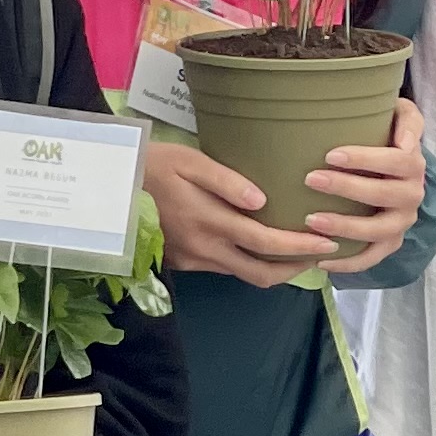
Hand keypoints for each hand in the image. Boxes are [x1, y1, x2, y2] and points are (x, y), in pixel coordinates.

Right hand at [143, 137, 338, 286]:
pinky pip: (223, 268)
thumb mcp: (189, 161)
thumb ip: (227, 181)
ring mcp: (192, 260)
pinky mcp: (182, 263)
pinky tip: (257, 247)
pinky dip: (248, 262)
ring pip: (243, 274)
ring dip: (273, 268)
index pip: (266, 243)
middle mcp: (204, 249)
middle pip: (260, 272)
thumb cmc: (151, 165)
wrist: (108, 188)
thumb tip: (263, 201)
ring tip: (296, 252)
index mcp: (210, 222)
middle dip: (295, 268)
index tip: (328, 243)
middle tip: (320, 255)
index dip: (300, 247)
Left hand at [300, 94, 426, 274]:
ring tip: (312, 220)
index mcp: (414, 165)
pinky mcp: (390, 243)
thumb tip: (405, 144)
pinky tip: (320, 260)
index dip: (366, 159)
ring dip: (346, 227)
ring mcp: (402, 222)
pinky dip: (348, 263)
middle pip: (385, 195)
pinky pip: (372, 258)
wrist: (388, 168)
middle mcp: (413, 195)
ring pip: (379, 230)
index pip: (397, 161)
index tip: (331, 155)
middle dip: (347, 188)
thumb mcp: (399, 116)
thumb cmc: (383, 135)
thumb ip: (407, 119)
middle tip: (311, 179)